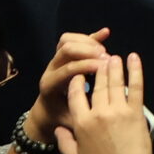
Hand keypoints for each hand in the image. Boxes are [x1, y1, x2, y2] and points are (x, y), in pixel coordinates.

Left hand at [23, 28, 111, 146]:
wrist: (46, 113)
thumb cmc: (60, 118)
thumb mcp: (71, 120)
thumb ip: (82, 113)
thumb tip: (99, 106)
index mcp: (50, 85)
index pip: (68, 68)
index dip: (86, 65)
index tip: (105, 67)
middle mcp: (50, 69)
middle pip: (66, 49)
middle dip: (88, 51)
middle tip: (107, 58)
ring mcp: (55, 60)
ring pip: (67, 40)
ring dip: (88, 42)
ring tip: (105, 52)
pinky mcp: (62, 55)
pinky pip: (73, 39)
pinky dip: (90, 36)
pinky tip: (106, 32)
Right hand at [54, 53, 153, 153]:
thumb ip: (64, 141)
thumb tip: (57, 129)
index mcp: (81, 123)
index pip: (76, 93)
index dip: (78, 80)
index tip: (80, 74)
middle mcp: (98, 113)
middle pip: (98, 84)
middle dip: (98, 68)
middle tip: (100, 58)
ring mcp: (118, 111)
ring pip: (114, 82)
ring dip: (114, 66)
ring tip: (113, 56)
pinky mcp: (136, 112)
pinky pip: (136, 87)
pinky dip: (135, 70)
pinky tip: (134, 58)